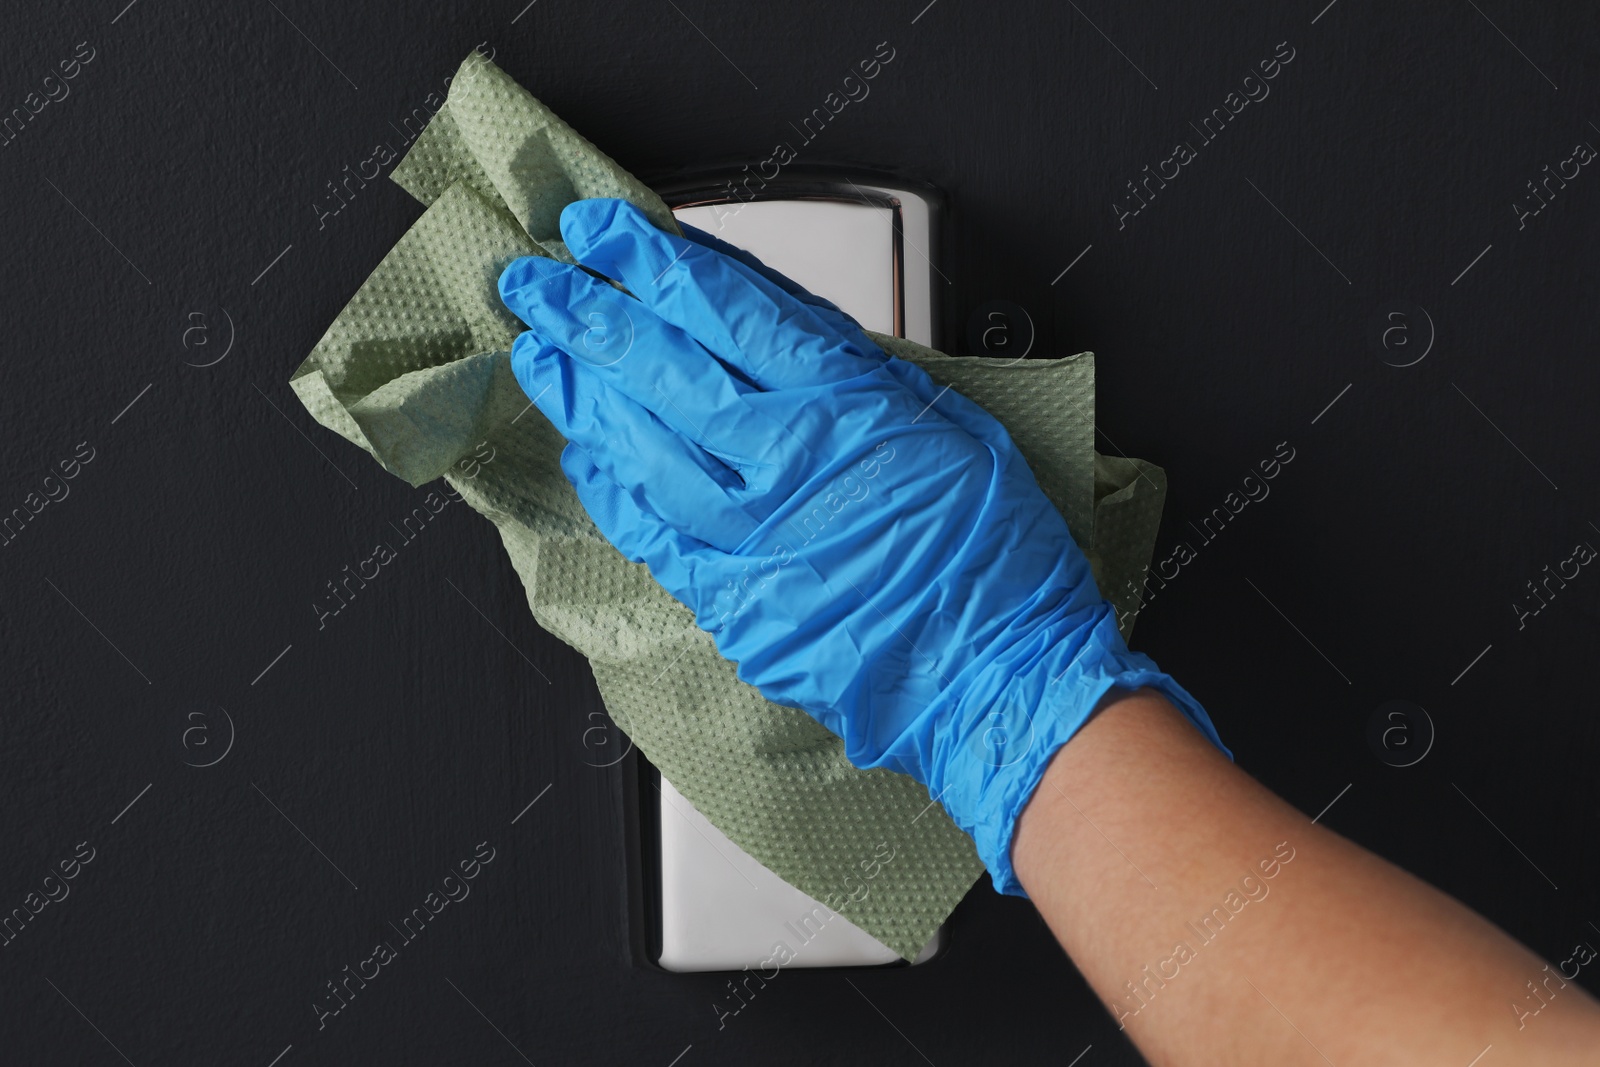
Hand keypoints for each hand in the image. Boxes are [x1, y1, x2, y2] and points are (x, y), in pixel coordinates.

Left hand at [497, 198, 1226, 893]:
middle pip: (663, 370)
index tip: (604, 232)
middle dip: (589, 316)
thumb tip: (769, 318)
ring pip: (640, 447)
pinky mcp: (732, 600)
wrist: (993, 673)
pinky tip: (587, 454)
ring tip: (539, 354)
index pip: (724, 310)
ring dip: (580, 395)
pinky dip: (612, 489)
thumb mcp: (949, 420)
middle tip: (536, 281)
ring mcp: (748, 538)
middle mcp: (785, 465)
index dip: (651, 263)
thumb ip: (853, 369)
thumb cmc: (989, 553)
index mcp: (845, 405)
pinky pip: (650, 532)